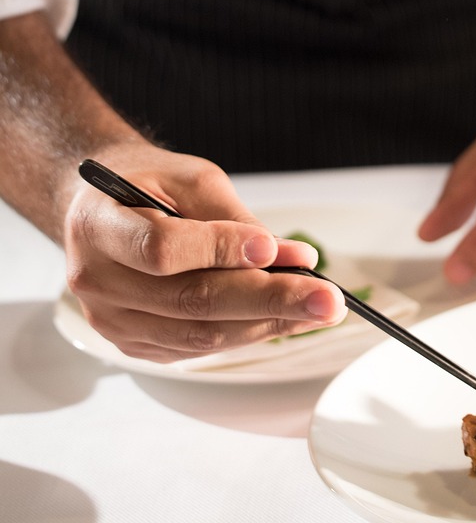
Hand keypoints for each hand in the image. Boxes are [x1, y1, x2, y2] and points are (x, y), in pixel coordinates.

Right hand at [64, 145, 345, 361]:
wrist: (106, 208)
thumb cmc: (149, 184)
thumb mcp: (191, 179)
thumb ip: (232, 218)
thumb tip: (285, 255)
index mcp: (99, 225)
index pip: (161, 248)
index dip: (219, 250)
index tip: (273, 247)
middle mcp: (97, 281)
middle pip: (189, 301)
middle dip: (268, 300)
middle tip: (327, 297)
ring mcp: (112, 321)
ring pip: (199, 334)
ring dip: (267, 324)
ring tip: (319, 309)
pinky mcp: (134, 344)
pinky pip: (196, 347)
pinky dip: (246, 333)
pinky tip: (285, 318)